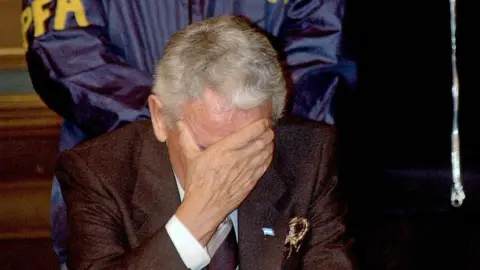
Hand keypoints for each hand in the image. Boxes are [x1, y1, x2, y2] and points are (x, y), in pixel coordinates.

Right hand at [175, 119, 273, 244]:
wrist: (205, 206)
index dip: (260, 125)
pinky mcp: (251, 181)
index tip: (264, 120)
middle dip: (268, 133)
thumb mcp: (190, 158)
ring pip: (265, 153)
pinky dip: (268, 157)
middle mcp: (239, 158)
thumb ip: (186, 138)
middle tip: (269, 127)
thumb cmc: (197, 182)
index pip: (249, 134)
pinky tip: (268, 153)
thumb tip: (179, 123)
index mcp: (225, 150)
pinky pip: (264, 166)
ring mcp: (247, 171)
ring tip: (270, 138)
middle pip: (261, 141)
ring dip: (270, 144)